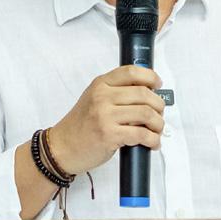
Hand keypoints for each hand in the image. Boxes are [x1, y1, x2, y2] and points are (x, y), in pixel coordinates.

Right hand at [46, 66, 164, 174]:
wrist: (61, 148)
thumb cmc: (80, 126)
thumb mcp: (94, 99)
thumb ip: (116, 93)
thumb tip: (147, 93)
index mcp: (101, 85)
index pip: (131, 72)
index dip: (151, 77)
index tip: (158, 84)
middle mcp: (102, 97)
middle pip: (144, 94)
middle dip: (159, 106)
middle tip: (159, 114)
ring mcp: (105, 116)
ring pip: (146, 114)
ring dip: (158, 124)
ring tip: (156, 130)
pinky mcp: (109, 135)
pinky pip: (141, 134)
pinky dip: (152, 139)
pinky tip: (152, 143)